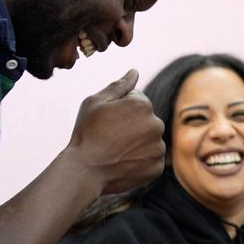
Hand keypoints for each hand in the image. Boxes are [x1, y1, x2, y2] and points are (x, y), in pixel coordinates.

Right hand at [65, 69, 165, 194]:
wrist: (85, 171)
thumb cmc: (87, 134)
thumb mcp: (95, 102)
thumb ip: (118, 85)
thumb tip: (134, 72)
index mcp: (143, 105)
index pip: (137, 99)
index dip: (119, 109)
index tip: (107, 121)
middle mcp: (156, 124)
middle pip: (146, 120)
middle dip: (132, 125)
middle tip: (110, 137)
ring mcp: (158, 148)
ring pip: (149, 140)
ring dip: (137, 143)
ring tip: (116, 152)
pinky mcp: (157, 167)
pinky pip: (150, 159)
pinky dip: (140, 161)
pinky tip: (123, 163)